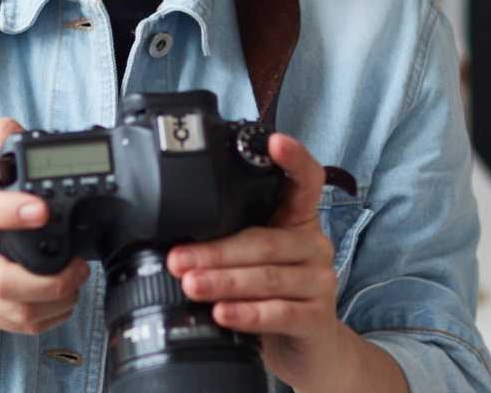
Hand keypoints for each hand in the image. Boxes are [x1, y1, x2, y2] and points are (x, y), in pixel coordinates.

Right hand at [0, 117, 90, 335]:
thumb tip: (17, 132)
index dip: (9, 211)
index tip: (43, 210)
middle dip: (47, 281)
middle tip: (77, 267)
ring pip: (13, 310)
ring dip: (55, 302)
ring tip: (76, 283)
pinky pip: (15, 325)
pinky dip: (47, 318)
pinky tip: (61, 302)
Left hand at [167, 133, 361, 389]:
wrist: (309, 349)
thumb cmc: (273, 296)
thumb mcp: (253, 261)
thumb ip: (228, 241)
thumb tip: (171, 240)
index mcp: (297, 220)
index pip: (305, 181)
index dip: (293, 159)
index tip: (273, 141)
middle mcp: (313, 246)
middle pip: (264, 241)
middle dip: (215, 250)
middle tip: (178, 258)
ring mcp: (320, 282)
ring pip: (268, 277)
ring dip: (224, 280)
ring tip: (191, 285)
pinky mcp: (317, 318)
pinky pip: (280, 312)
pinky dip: (248, 313)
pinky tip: (223, 314)